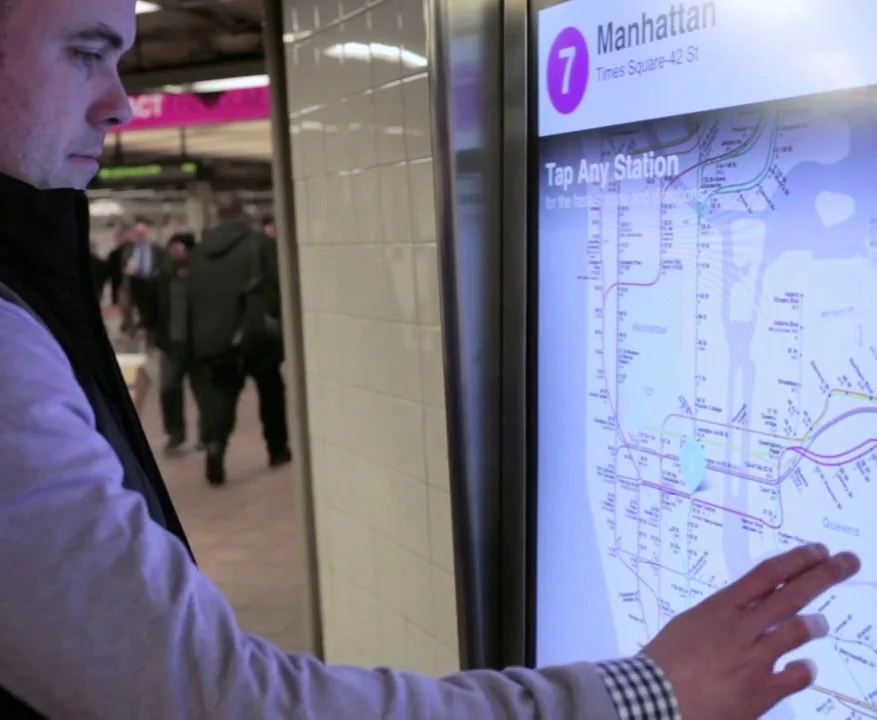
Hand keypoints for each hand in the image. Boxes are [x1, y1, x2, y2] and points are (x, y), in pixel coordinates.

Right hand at [644, 543, 859, 718]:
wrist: (654, 697)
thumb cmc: (664, 660)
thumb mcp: (689, 624)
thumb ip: (720, 617)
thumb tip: (744, 609)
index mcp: (720, 607)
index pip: (767, 574)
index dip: (796, 559)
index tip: (818, 550)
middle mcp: (741, 628)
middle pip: (791, 593)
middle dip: (823, 574)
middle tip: (847, 562)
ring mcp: (753, 659)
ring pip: (798, 630)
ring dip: (815, 624)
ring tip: (821, 623)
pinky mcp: (760, 690)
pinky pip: (796, 676)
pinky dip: (804, 669)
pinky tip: (804, 667)